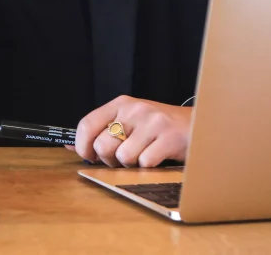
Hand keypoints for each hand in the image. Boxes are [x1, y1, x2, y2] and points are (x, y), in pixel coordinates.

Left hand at [68, 95, 191, 167]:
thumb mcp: (130, 122)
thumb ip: (102, 131)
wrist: (201, 124)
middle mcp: (135, 109)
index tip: (89, 157)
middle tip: (123, 158)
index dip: (82, 146)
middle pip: (103, 145)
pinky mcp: (169, 137)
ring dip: (131, 165)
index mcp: (121, 103)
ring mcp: (152, 122)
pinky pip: (145, 163)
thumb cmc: (161, 127)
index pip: (87, 123)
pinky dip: (149, 167)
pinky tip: (158, 157)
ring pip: (123, 157)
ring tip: (144, 156)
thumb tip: (70, 146)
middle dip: (110, 160)